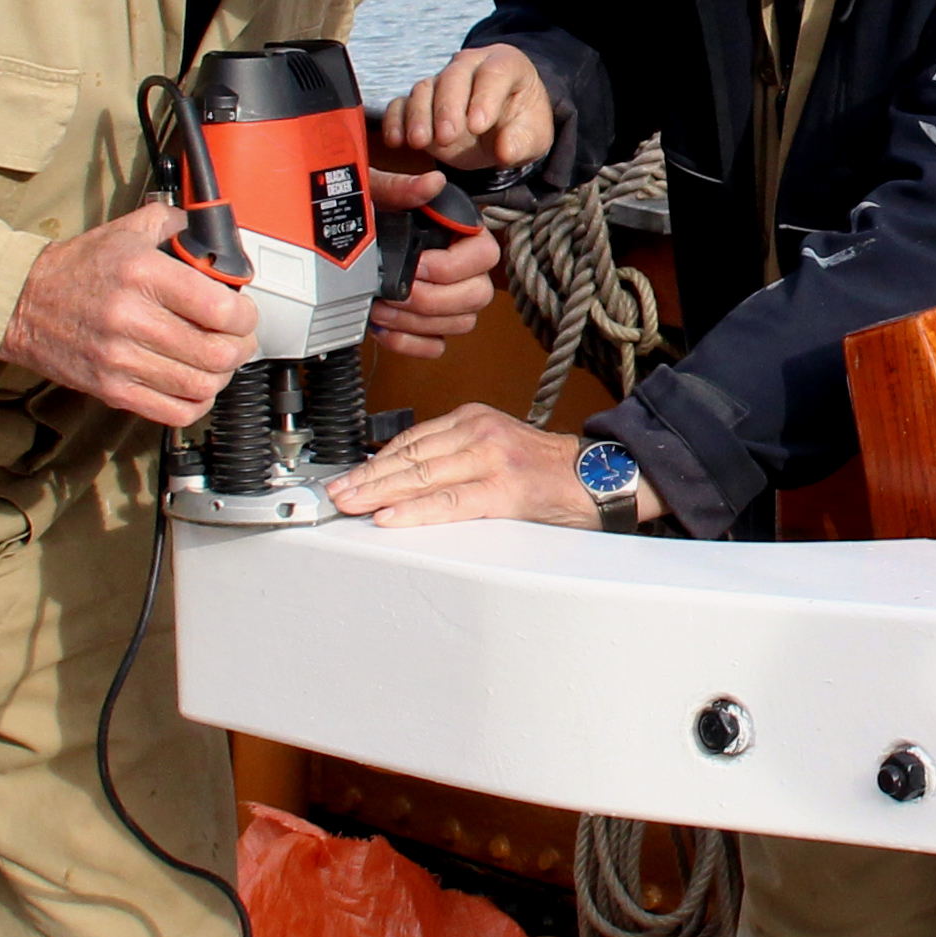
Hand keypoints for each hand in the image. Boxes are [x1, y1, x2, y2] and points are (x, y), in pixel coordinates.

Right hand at [0, 202, 255, 427]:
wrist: (22, 302)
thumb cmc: (76, 269)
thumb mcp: (126, 230)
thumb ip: (174, 225)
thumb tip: (213, 235)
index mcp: (141, 274)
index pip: (218, 307)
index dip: (245, 315)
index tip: (243, 312)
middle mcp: (131, 318)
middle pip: (216, 352)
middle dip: (241, 347)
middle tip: (239, 339)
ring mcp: (120, 359)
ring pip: (200, 385)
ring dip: (222, 376)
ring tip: (218, 362)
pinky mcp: (111, 390)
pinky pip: (173, 412)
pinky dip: (197, 404)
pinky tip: (196, 387)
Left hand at [331, 403, 646, 529]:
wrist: (602, 476)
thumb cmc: (549, 471)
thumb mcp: (497, 446)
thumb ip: (456, 456)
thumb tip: (406, 480)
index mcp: (473, 420)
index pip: (410, 439)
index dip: (372, 461)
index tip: (345, 476)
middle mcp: (478, 432)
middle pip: (408, 457)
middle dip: (364, 477)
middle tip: (333, 493)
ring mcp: (491, 459)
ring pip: (422, 476)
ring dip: (378, 493)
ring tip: (348, 504)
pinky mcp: (504, 489)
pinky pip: (450, 502)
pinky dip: (415, 510)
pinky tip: (389, 516)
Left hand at [370, 167, 502, 354]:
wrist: (338, 239)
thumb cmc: (365, 211)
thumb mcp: (375, 193)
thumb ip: (401, 188)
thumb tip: (431, 183)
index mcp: (460, 231)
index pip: (485, 255)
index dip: (451, 266)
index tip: (417, 265)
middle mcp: (463, 267)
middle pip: (478, 295)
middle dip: (432, 299)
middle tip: (396, 292)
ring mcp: (451, 299)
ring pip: (461, 323)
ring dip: (417, 322)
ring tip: (381, 308)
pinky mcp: (432, 323)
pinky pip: (437, 345)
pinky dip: (410, 342)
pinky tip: (383, 327)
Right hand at [379, 42, 554, 178]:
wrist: (503, 129)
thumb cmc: (521, 127)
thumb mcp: (533, 137)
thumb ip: (522, 142)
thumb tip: (504, 151)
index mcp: (506, 64)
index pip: (494, 73)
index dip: (484, 98)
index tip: (478, 126)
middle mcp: (470, 66)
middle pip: (453, 77)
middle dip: (447, 108)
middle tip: (447, 137)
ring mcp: (442, 81)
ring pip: (424, 88)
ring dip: (419, 116)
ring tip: (420, 143)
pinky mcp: (421, 101)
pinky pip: (402, 103)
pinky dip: (396, 120)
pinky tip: (396, 141)